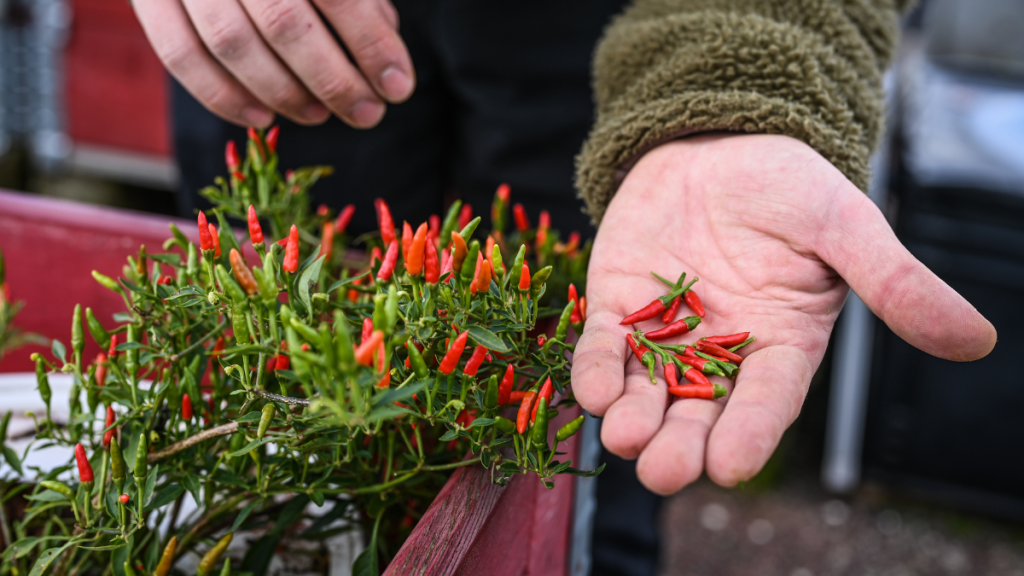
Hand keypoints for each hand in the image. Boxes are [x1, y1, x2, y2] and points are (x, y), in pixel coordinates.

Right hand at [134, 0, 413, 128]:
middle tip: (366, 113)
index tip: (398, 86)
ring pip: (232, 43)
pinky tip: (262, 116)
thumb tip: (386, 51)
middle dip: (334, 80)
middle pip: (286, 22)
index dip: (372, 44)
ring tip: (320, 114)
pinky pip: (180, 54)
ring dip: (284, 92)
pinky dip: (222, 96)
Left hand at [572, 133, 995, 494]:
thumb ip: (894, 283)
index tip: (731, 466)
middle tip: (665, 471)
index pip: (766, 402)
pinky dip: (596, 372)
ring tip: (624, 437)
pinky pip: (604, 351)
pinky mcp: (618, 311)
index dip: (750, 434)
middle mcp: (718, 355)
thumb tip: (976, 340)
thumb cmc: (788, 185)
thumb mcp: (845, 226)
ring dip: (633, 420)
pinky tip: (592, 391)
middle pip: (700, 415)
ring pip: (647, 394)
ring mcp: (664, 337)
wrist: (716, 142)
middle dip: (681, 446)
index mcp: (779, 347)